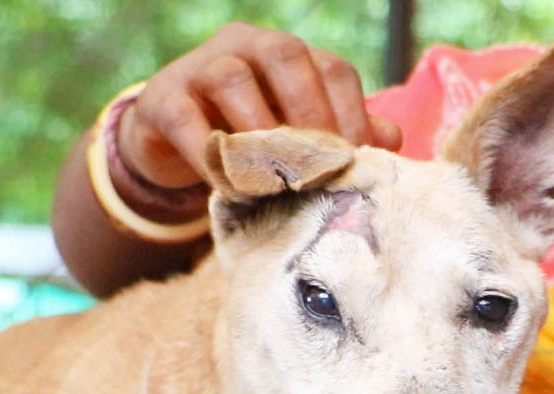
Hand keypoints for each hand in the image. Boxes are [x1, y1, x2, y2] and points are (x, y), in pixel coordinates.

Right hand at [119, 22, 402, 188]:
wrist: (171, 145)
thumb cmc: (248, 138)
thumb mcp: (295, 134)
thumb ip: (340, 133)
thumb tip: (392, 139)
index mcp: (288, 55)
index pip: (332, 68)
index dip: (351, 114)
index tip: (358, 162)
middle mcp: (246, 46)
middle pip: (284, 54)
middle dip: (310, 110)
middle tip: (320, 164)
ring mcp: (199, 66)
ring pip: (232, 78)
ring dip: (259, 131)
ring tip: (276, 179)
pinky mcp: (161, 99)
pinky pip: (185, 119)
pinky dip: (210, 153)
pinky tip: (231, 187)